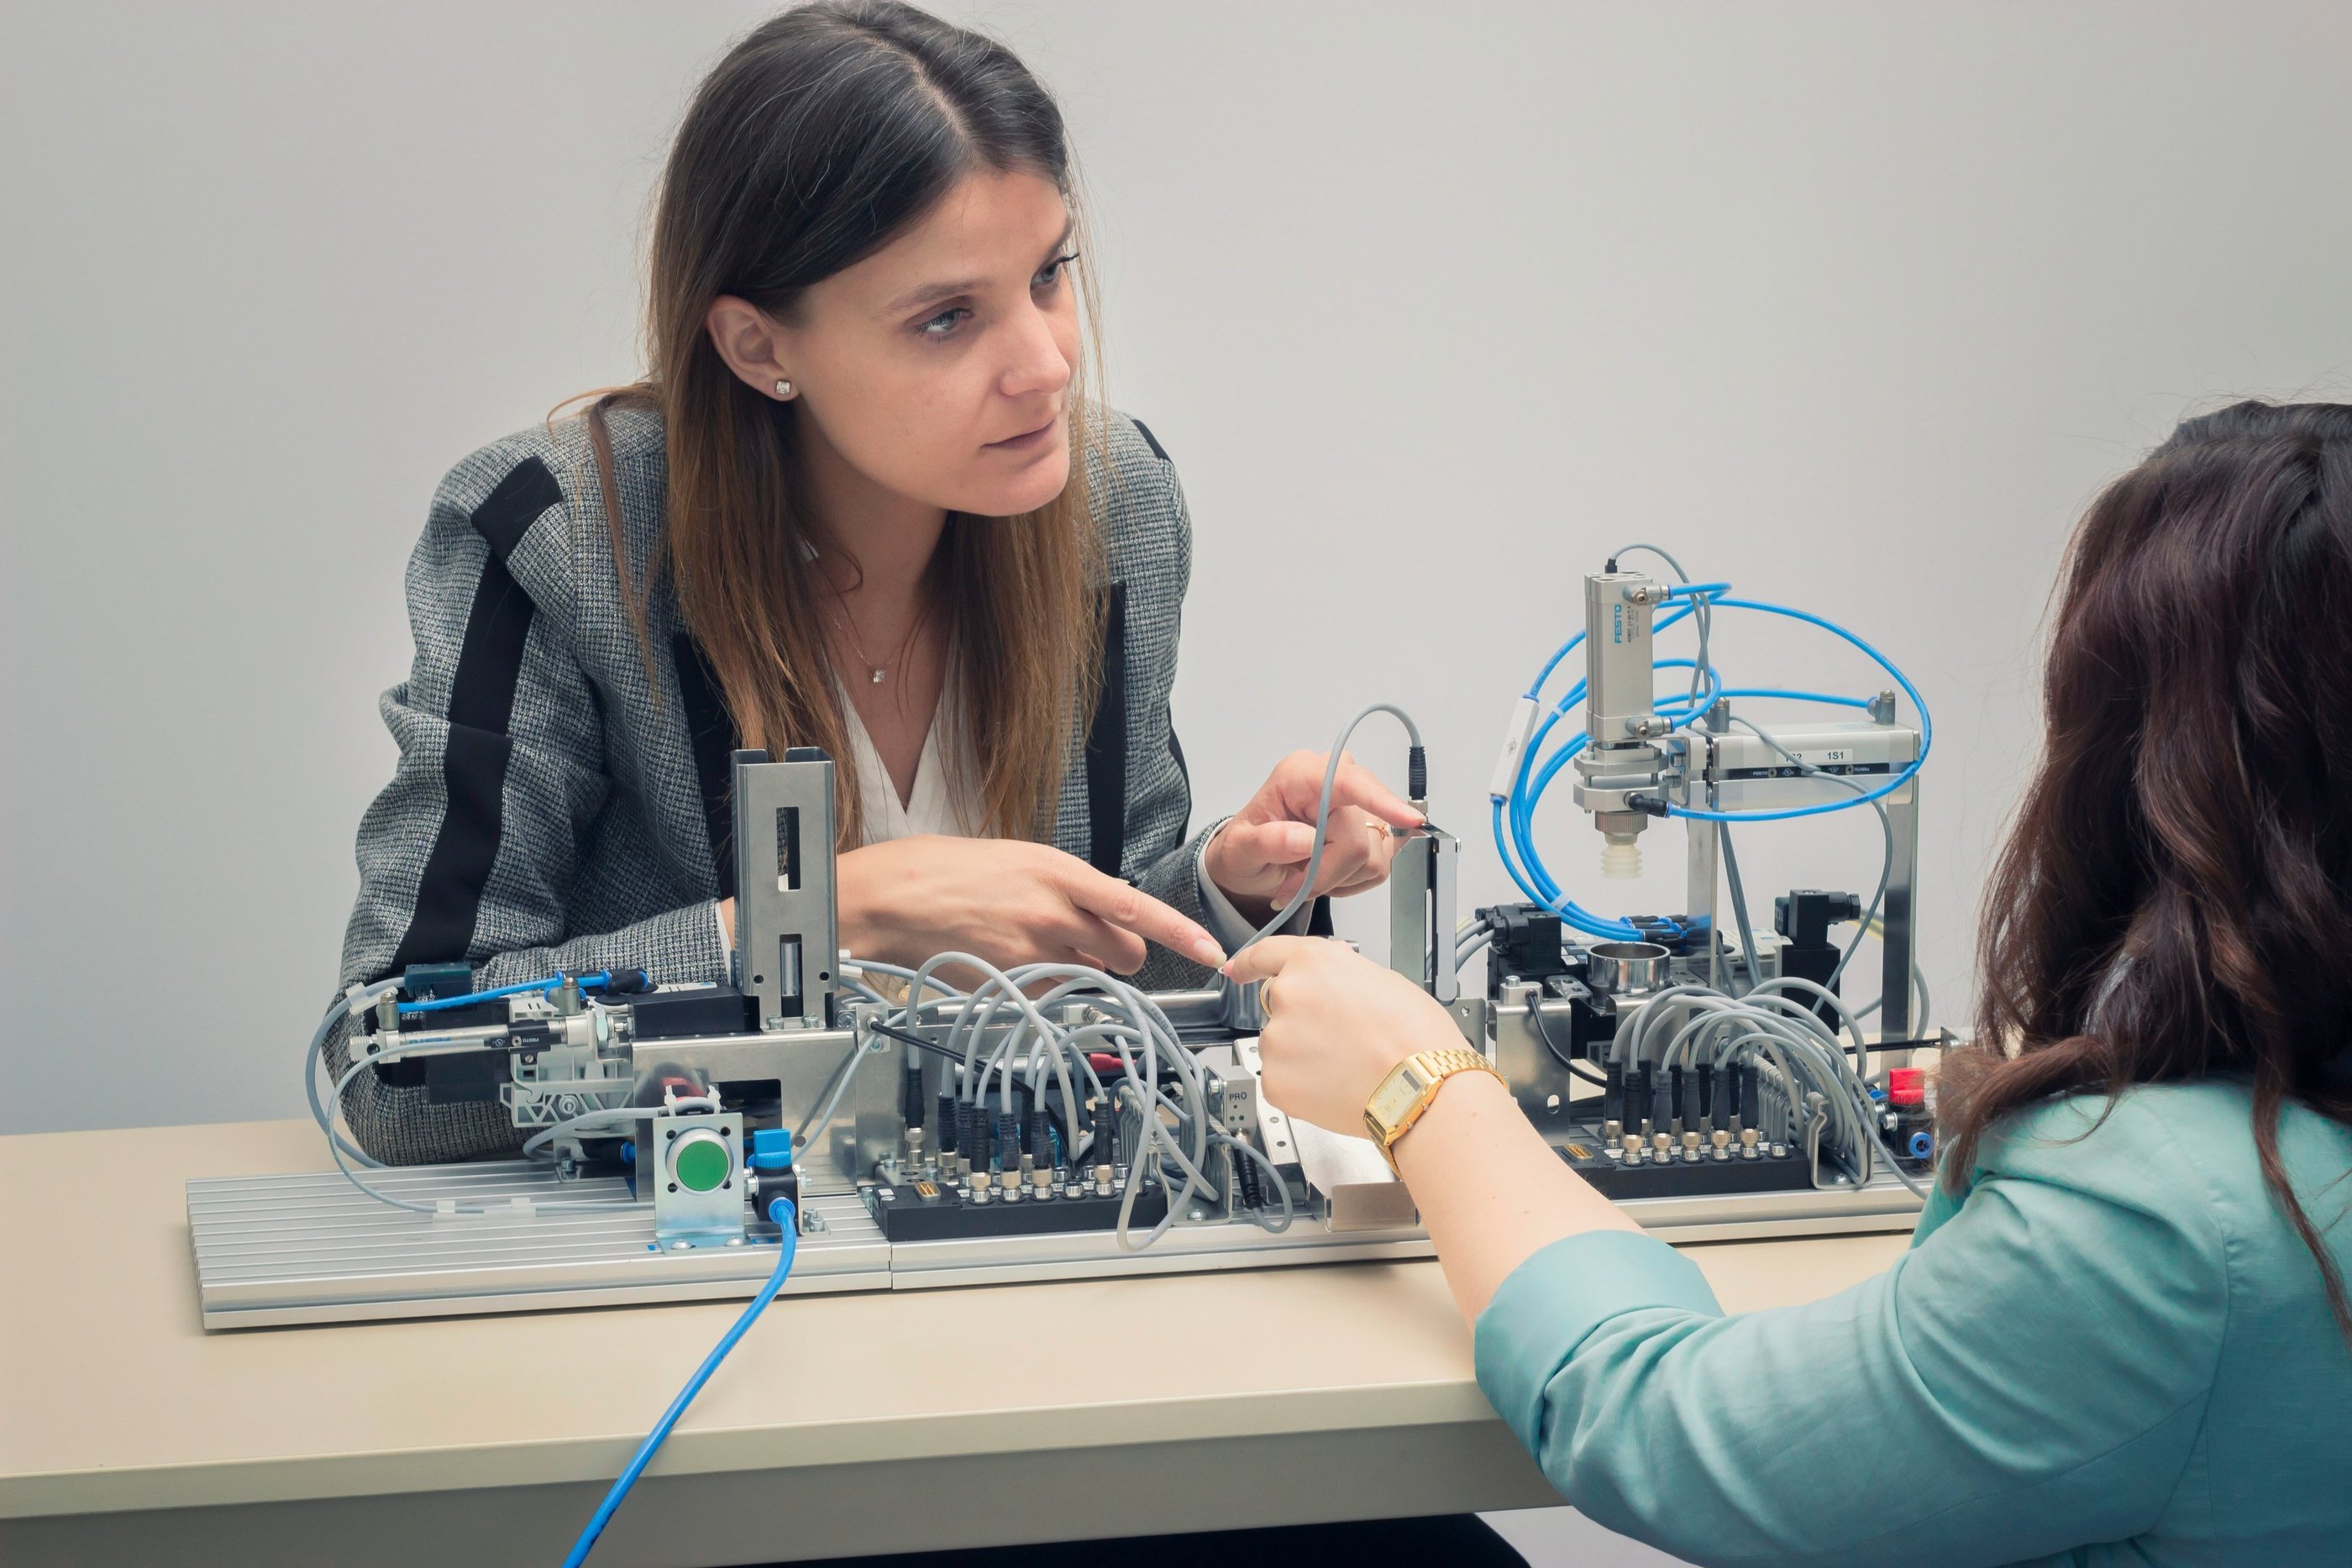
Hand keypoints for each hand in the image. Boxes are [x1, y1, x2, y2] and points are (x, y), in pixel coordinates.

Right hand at [835, 836, 1225, 975]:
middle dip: (1124, 953)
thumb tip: (1098, 906)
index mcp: (1057, 871)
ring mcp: (1033, 953)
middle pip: (1126, 951)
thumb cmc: (946, 870)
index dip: (1179, 931)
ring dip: (1086, 967)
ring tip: (1044, 947)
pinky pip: (1054, 992)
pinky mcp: (1013, 984)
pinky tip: (1015, 961)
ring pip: (1092, 973)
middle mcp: (1052, 913)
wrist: (894, 899)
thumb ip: (1065, 884)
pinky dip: (1048, 983)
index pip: (1136, 907)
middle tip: (1097, 943)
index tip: (1210, 948)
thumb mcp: (1016, 857)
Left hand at [1202, 751, 1423, 918]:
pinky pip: (1379, 866)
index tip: (1408, 819)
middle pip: (1360, 837)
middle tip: (1295, 886)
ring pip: (1374, 857)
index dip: (1380, 800)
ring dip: (1337, 879)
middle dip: (1328, 871)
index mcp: (1301, 776)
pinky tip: (1327, 875)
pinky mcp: (1372, 830)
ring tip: (1306, 877)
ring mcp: (1357, 807)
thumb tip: (1306, 839)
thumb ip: (1267, 842)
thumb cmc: (1244, 849)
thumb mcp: (1238, 850)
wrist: (1252, 862)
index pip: (1348, 782)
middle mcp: (1335, 783)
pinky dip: (1350, 881)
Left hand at [1222, 936, 1465, 1130]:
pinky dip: (1301, 1086)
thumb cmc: (1416, 1038)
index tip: (1237, 969)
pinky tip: (1334, 1087)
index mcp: (1313, 963)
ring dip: (1301, 1055)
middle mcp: (1287, 994)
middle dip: (1300, 1020)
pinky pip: (1280, 1079)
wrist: (1423, 1089)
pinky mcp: (1275, 1081)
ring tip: (1346, 1066)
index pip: (1264, 953)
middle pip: (1277, 1005)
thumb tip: (1330, 981)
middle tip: (1341, 1040)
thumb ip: (1341, 973)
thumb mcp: (1384, 980)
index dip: (1248, 962)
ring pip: (1278, 1045)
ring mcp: (1276, 1040)